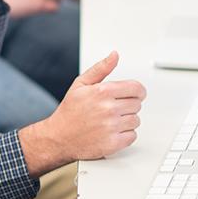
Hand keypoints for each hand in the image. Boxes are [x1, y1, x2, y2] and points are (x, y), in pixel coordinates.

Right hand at [18, 51, 144, 175]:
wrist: (59, 137)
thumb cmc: (70, 111)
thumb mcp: (81, 84)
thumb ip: (101, 68)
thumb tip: (114, 55)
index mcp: (102, 92)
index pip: (136, 88)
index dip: (138, 91)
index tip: (136, 94)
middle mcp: (108, 109)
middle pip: (137, 104)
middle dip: (129, 105)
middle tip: (116, 108)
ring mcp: (111, 127)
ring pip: (136, 120)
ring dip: (127, 120)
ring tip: (112, 120)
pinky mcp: (113, 143)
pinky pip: (132, 136)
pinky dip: (125, 135)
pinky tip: (113, 131)